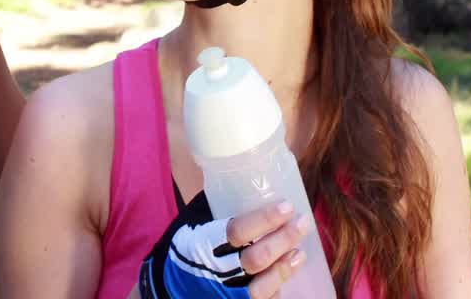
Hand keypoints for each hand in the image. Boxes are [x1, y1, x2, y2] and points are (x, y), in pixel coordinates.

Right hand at [139, 197, 308, 298]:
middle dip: (283, 240)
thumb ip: (213, 211)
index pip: (238, 231)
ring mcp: (227, 293)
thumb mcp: (191, 227)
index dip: (264, 219)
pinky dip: (276, 288)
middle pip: (256, 258)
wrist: (168, 290)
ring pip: (262, 286)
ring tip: (300, 252)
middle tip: (302, 223)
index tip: (286, 207)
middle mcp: (217, 271)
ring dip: (284, 268)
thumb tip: (241, 183)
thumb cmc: (183, 252)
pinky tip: (286, 274)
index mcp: (205, 244)